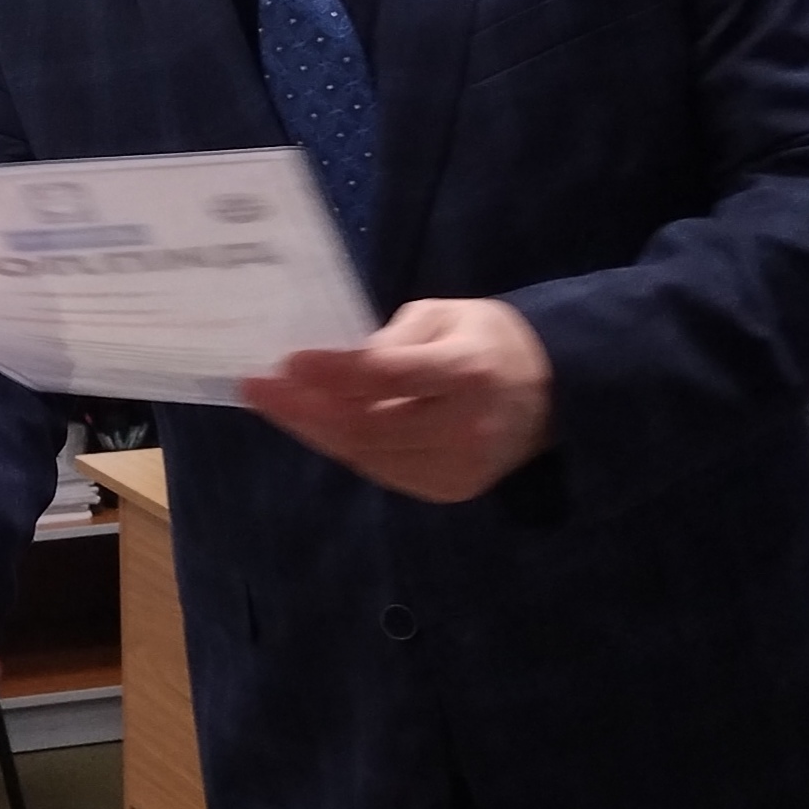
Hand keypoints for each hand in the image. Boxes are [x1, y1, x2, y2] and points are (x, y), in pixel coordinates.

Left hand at [241, 298, 555, 502]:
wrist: (551, 394)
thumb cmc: (489, 342)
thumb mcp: (446, 316)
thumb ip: (392, 341)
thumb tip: (336, 366)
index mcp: (468, 372)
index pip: (387, 378)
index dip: (332, 373)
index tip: (286, 362)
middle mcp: (464, 428)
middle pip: (367, 427)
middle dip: (304, 409)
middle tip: (256, 389)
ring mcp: (457, 468)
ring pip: (367, 456)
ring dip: (314, 430)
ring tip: (275, 404)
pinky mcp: (450, 491)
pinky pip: (381, 470)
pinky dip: (344, 447)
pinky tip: (316, 424)